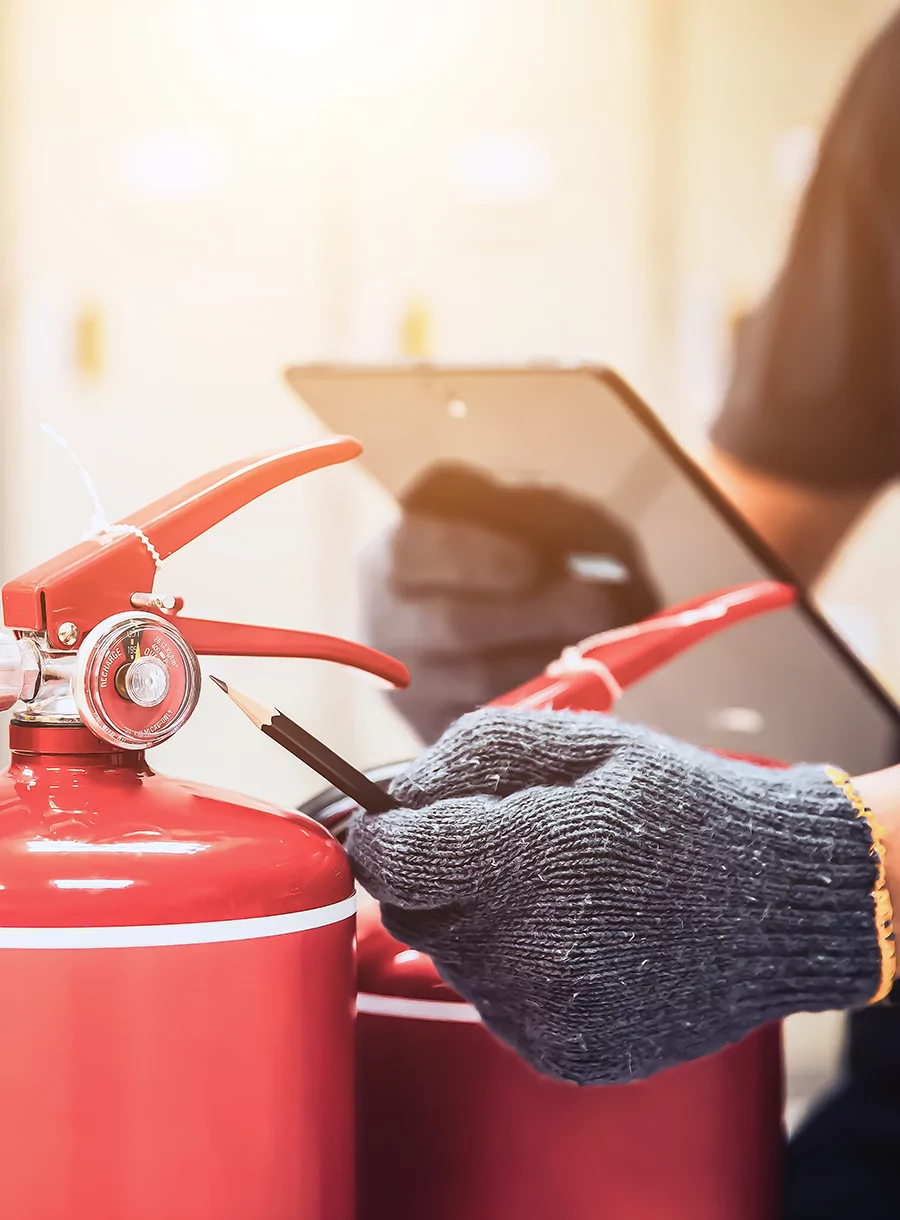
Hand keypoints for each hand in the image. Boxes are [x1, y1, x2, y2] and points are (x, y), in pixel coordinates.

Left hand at [348, 708, 884, 1084]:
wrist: (778, 900)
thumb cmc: (683, 808)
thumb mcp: (585, 743)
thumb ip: (474, 754)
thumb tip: (393, 793)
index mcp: (540, 855)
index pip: (397, 859)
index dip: (377, 834)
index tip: (387, 822)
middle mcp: (538, 948)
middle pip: (411, 911)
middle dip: (433, 872)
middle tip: (497, 845)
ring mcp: (552, 1012)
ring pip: (451, 958)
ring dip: (476, 920)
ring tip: (556, 890)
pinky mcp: (567, 1052)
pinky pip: (496, 1004)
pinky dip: (515, 968)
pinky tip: (577, 937)